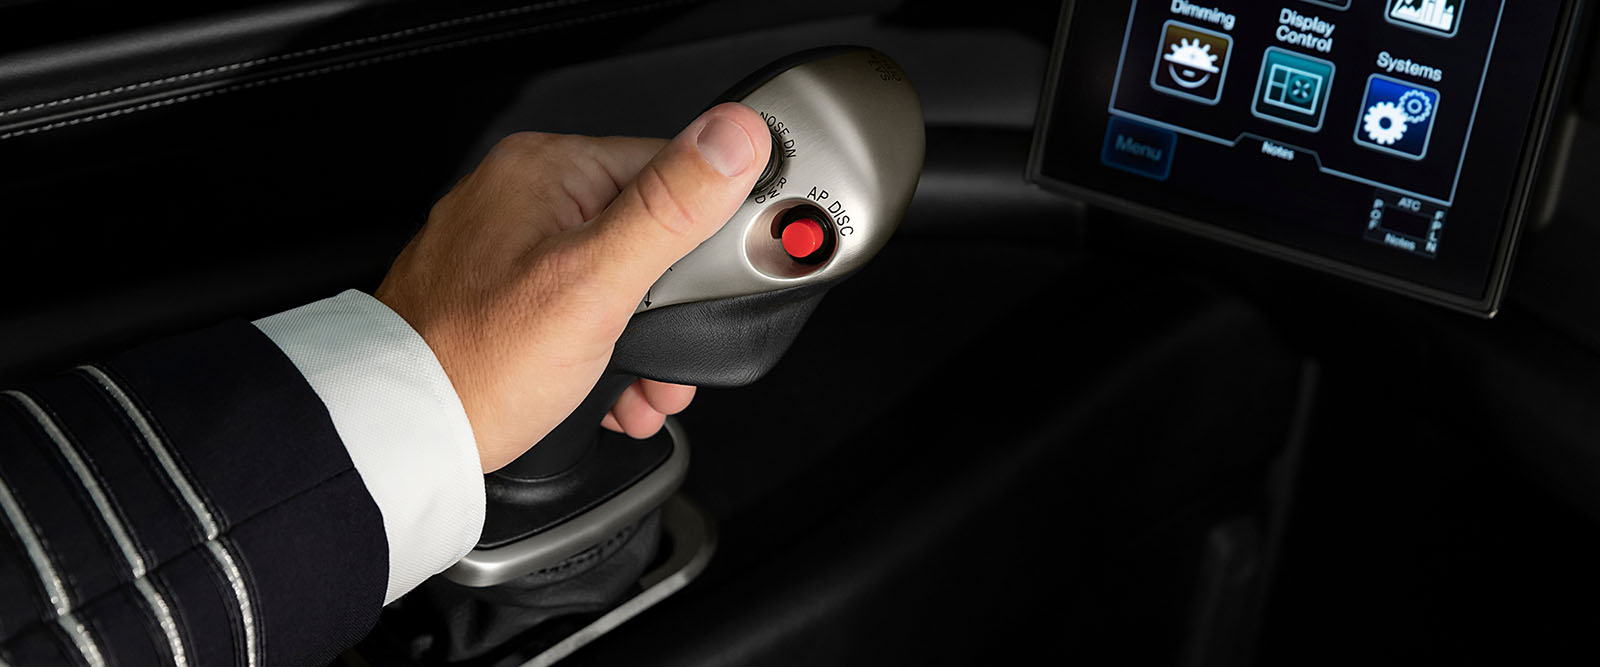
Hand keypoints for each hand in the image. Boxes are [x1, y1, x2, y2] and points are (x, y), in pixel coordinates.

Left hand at [375, 103, 770, 471]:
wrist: (402, 436)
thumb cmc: (477, 362)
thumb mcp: (596, 282)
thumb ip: (672, 206)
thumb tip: (734, 135)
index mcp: (547, 169)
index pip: (671, 171)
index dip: (708, 235)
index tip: (715, 288)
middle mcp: (524, 196)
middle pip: (648, 232)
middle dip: (675, 306)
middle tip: (673, 354)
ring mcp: (510, 248)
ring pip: (618, 280)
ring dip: (646, 340)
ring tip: (642, 385)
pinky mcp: (503, 296)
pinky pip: (580, 309)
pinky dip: (605, 353)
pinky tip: (610, 390)